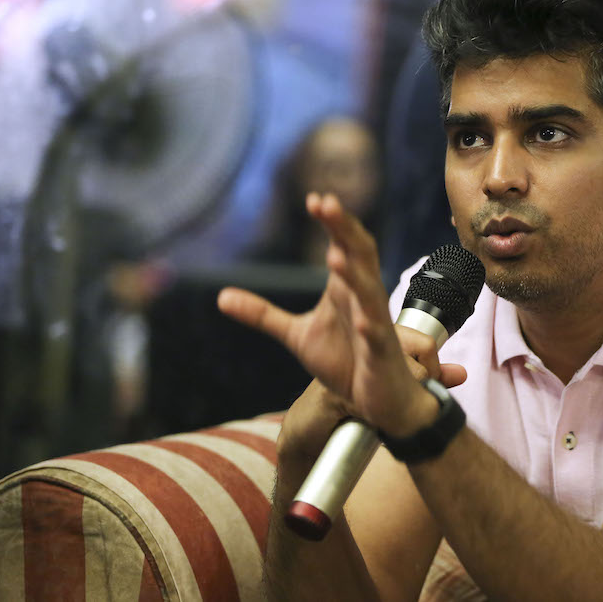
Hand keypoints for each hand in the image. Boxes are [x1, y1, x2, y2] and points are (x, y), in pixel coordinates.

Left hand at [217, 193, 463, 434]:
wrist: (380, 403)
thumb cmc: (347, 362)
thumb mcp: (297, 336)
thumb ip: (263, 314)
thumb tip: (221, 296)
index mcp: (347, 290)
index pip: (344, 246)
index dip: (333, 223)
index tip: (314, 199)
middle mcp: (365, 300)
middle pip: (361, 255)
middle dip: (345, 229)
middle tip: (327, 203)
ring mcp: (376, 325)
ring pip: (370, 291)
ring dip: (355, 272)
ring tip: (336, 254)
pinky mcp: (382, 353)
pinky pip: (378, 335)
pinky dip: (370, 324)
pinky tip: (361, 317)